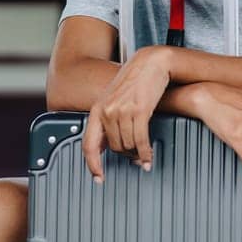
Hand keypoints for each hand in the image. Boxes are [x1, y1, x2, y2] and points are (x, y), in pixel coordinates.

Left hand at [82, 45, 172, 180]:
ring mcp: (122, 111)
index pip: (89, 144)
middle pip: (114, 147)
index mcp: (97, 110)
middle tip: (136, 158)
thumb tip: (108, 144)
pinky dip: (146, 152)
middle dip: (126, 156)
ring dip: (138, 154)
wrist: (152, 62)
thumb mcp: (115, 98)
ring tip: (145, 156)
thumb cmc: (136, 80)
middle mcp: (107, 111)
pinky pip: (141, 140)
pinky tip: (150, 157)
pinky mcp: (139, 110)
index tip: (98, 178)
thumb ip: (109, 119)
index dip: (92, 165)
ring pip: (128, 145)